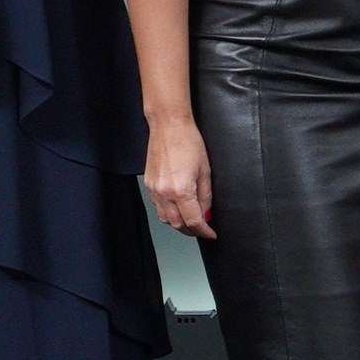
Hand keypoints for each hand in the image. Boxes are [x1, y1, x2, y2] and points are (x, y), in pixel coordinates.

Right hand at [144, 114, 214, 238]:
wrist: (168, 126)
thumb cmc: (188, 142)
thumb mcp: (205, 170)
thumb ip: (206, 196)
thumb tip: (206, 213)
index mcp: (181, 190)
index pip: (194, 221)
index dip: (204, 231)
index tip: (211, 234)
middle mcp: (165, 193)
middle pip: (178, 224)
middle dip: (192, 231)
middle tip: (203, 229)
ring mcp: (154, 190)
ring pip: (165, 219)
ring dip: (179, 224)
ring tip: (191, 221)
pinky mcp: (148, 185)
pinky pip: (157, 208)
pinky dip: (168, 214)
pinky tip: (177, 210)